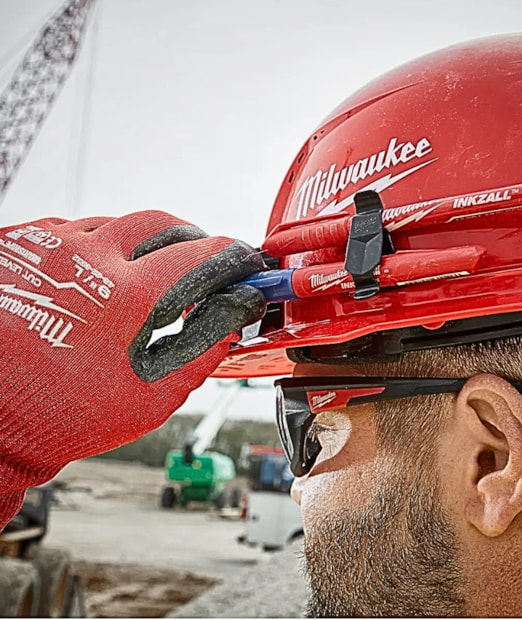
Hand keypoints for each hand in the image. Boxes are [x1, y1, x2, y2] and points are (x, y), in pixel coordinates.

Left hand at [0, 211, 265, 525]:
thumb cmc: (62, 415)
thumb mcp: (151, 396)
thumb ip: (204, 351)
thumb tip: (233, 318)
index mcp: (125, 296)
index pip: (201, 254)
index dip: (233, 258)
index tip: (244, 264)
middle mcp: (85, 258)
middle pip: (162, 224)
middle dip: (190, 243)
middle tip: (197, 270)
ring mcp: (46, 246)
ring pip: (116, 225)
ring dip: (140, 248)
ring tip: (140, 285)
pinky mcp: (19, 247)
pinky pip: (73, 232)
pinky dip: (96, 251)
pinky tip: (96, 283)